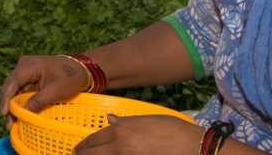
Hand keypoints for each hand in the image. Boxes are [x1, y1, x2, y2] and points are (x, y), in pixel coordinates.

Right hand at [0, 55, 89, 128]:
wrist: (82, 70)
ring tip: (12, 124)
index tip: (4, 113)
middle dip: (8, 106)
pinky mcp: (30, 81)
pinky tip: (20, 117)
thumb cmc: (70, 77)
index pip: (12, 83)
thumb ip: (38, 101)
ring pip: (14, 93)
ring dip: (13, 108)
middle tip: (9, 124)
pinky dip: (20, 105)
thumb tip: (23, 113)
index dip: (6, 99)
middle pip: (10, 88)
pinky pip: (21, 93)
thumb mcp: (56, 90)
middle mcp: (23, 67)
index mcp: (28, 65)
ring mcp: (26, 74)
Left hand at [74, 114, 201, 154]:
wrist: (192, 148)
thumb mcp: (148, 121)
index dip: (83, 146)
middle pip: (90, 154)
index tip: (78, 150)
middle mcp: (119, 147)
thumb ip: (126, 122)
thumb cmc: (173, 131)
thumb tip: (110, 120)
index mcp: (122, 131)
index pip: (94, 140)